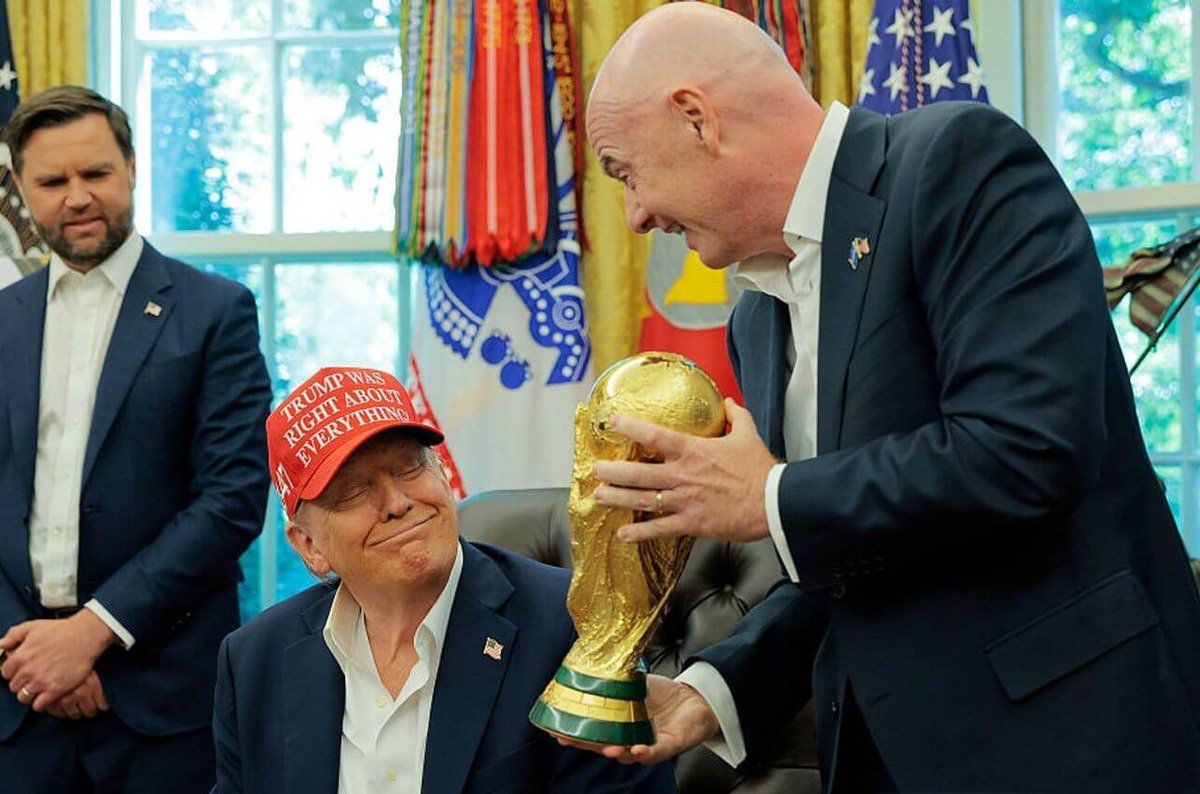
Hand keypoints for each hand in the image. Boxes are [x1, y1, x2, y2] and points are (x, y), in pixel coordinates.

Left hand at [0, 610, 117, 711]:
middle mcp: (28, 671)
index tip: (22, 671)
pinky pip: (38, 705)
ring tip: (38, 688)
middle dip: (21, 683)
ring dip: (29, 694)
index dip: (13, 672)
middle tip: (32, 678)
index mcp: (20, 657)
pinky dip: (40, 703)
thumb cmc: (60, 630)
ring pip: (23, 698)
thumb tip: (1, 645)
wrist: (85, 636)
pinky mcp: (55, 690)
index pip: (5, 673)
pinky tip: (46, 695)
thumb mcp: (32, 626)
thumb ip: (13, 635)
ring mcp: (41, 682)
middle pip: (14, 687)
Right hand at [556, 674, 719, 763]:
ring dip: (615, 752)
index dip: (573, 732)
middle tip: (570, 740)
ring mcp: (644, 743)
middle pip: (602, 746)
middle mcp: (626, 737)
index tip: (555, 731)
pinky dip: (645, 752)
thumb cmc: (661, 694)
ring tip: (608, 748)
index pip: (591, 731)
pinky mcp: (664, 747)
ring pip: (626, 755)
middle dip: (586, 745)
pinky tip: (638, 748)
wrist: (692, 698)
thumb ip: (617, 677)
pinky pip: (653, 753)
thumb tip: (597, 656)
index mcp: (616, 723)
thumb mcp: (635, 682)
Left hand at [592, 398, 776, 543]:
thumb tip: (728, 401)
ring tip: (598, 497)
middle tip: (594, 470)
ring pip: (643, 499)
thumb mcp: (748, 435)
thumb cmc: (760, 469)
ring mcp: (685, 501)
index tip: (613, 421)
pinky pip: (660, 529)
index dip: (632, 427)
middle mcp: (683, 475)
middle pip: (639, 472)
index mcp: (693, 451)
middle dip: (613, 472)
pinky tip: (623, 534)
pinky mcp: (692, 523)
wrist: (773, 502)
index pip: (656, 436)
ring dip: (618, 498)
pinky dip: (640, 532)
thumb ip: (736, 416)